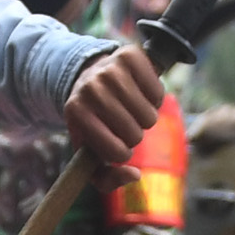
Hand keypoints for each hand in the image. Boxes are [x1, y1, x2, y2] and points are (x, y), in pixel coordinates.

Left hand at [62, 45, 161, 163]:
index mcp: (76, 113)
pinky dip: (155, 98)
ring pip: (149, 116)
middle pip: (135, 134)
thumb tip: (135, 174)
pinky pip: (158, 92)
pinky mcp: (130, 55)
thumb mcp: (89, 154)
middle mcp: (90, 88)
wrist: (89, 78)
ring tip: (131, 109)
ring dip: (145, 118)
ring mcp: (110, 69)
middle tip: (123, 123)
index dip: (122, 153)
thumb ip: (107, 179)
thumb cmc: (93, 123)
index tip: (115, 143)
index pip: (117, 152)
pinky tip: (140, 93)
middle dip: (134, 135)